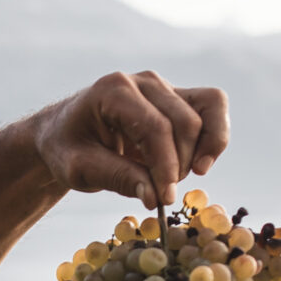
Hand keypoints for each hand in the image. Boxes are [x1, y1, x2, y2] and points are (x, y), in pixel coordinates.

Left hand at [32, 71, 230, 211]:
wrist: (65, 134)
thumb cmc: (68, 149)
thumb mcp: (79, 169)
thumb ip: (116, 178)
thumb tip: (155, 196)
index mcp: (114, 90)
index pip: (156, 127)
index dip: (165, 166)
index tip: (163, 198)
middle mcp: (143, 82)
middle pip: (185, 122)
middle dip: (179, 164)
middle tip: (159, 193)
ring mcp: (163, 87)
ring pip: (206, 112)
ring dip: (200, 152)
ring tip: (175, 178)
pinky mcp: (177, 97)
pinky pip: (212, 108)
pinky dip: (215, 136)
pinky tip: (202, 164)